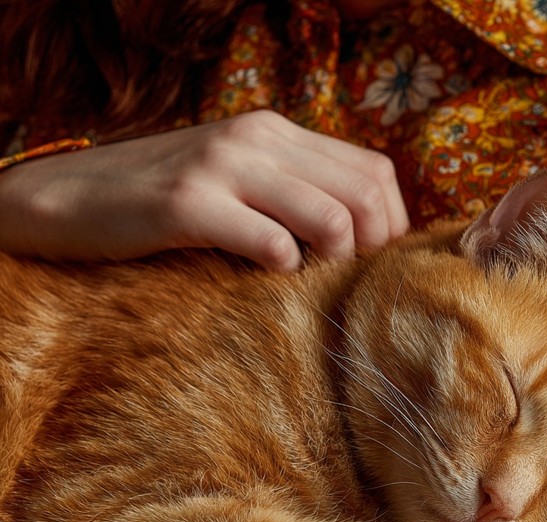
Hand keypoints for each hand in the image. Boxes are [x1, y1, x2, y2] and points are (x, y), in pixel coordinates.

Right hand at [0, 111, 408, 268]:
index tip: (369, 260)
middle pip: (366, 196)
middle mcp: (258, 138)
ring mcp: (223, 167)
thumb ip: (293, 190)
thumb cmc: (164, 200)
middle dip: (373, 248)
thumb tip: (359, 234)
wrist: (69, 197)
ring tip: (307, 278)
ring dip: (333, 261)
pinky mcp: (188, 204)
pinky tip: (264, 275)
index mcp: (277, 132)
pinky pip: (272, 242)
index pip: (375, 172)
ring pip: (331, 217)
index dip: (390, 224)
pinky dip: (284, 269)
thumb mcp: (237, 178)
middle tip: (345, 278)